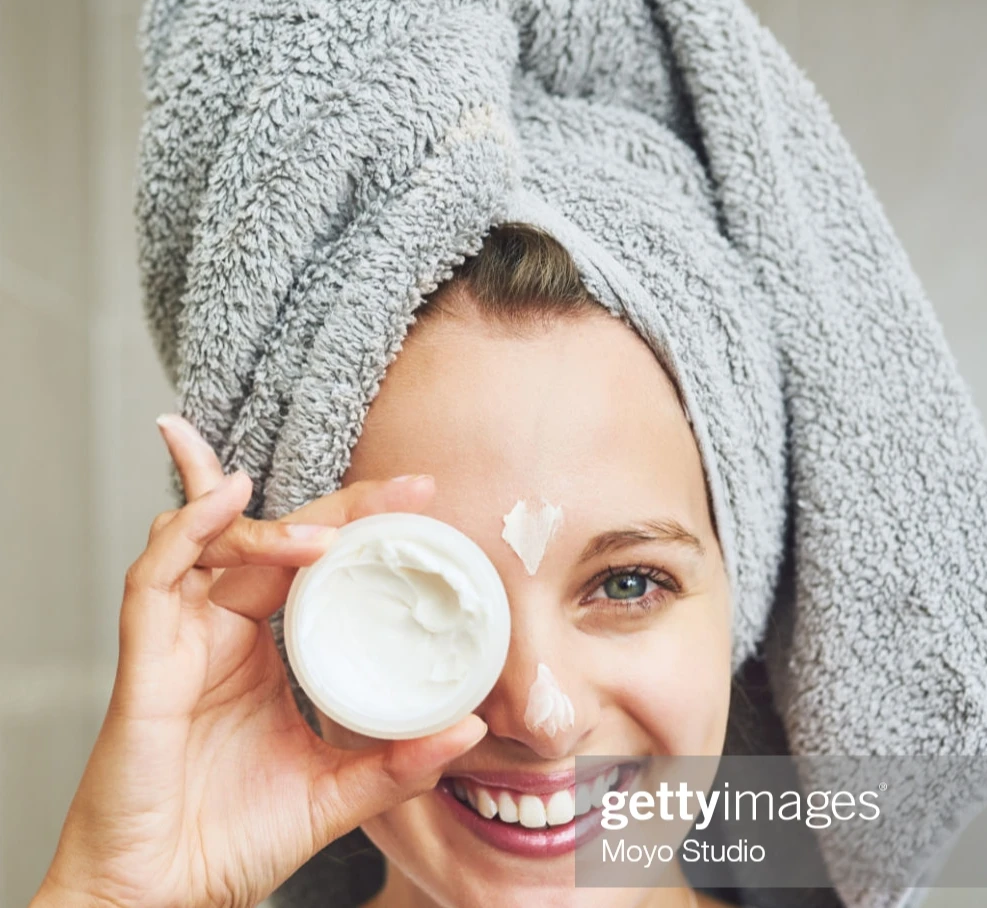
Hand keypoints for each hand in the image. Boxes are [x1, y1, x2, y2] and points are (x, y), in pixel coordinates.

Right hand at [30, 415, 485, 907]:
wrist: (160, 900)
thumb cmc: (232, 841)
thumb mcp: (335, 792)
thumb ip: (397, 762)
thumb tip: (470, 730)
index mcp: (269, 650)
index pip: (316, 564)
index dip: (363, 527)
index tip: (423, 502)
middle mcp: (226, 629)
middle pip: (280, 540)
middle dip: (341, 509)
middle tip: (406, 491)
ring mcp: (184, 636)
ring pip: (217, 542)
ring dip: (273, 524)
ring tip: (329, 531)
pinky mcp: (145, 656)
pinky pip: (154, 574)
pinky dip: (188, 529)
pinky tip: (227, 497)